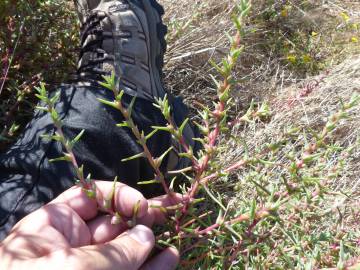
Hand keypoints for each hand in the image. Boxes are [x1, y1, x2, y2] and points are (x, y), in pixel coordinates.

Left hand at [0, 181, 179, 269]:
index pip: (90, 197)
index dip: (119, 196)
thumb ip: (115, 252)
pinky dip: (152, 267)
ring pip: (127, 250)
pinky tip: (170, 258)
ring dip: (153, 243)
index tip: (142, 206)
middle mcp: (73, 246)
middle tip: (172, 210)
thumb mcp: (72, 266)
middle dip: (143, 215)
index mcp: (55, 227)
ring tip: (176, 234)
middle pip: (115, 221)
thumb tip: (147, 236)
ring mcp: (91, 268)